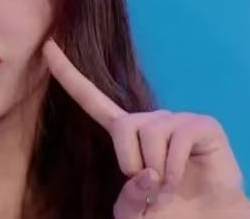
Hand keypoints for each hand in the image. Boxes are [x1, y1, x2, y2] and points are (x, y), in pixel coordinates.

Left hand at [42, 39, 249, 218]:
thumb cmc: (168, 212)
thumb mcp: (134, 213)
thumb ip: (127, 199)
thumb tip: (145, 175)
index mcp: (127, 135)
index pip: (91, 99)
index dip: (68, 74)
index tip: (46, 47)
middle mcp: (150, 121)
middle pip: (123, 125)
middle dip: (131, 163)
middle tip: (149, 187)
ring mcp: (176, 121)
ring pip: (151, 135)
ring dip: (158, 174)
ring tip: (168, 188)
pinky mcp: (202, 125)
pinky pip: (178, 140)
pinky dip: (176, 171)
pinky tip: (181, 182)